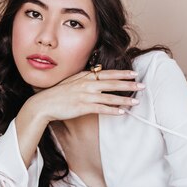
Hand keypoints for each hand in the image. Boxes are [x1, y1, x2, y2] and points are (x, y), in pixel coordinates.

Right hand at [29, 68, 144, 122]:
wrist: (44, 103)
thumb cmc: (58, 93)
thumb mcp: (72, 80)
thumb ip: (85, 77)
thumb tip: (97, 73)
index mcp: (85, 76)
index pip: (108, 73)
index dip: (122, 73)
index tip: (134, 73)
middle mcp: (87, 84)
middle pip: (112, 83)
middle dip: (128, 84)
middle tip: (142, 85)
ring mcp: (85, 95)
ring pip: (109, 97)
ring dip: (124, 99)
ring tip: (136, 102)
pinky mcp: (82, 107)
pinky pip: (101, 109)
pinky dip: (113, 110)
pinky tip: (122, 113)